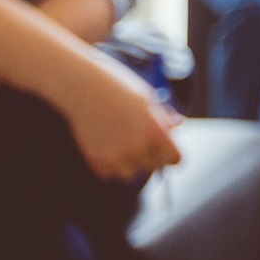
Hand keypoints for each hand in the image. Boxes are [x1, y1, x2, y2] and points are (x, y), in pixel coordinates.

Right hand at [62, 55, 184, 181]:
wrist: (82, 85)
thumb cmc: (118, 87)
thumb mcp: (148, 99)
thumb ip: (163, 118)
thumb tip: (176, 128)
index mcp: (156, 131)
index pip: (175, 159)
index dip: (171, 153)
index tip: (164, 148)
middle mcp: (138, 147)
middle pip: (153, 167)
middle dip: (150, 156)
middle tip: (138, 139)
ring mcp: (116, 155)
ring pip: (130, 174)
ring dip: (129, 164)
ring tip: (121, 143)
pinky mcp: (95, 159)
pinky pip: (108, 173)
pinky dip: (108, 164)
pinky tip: (105, 144)